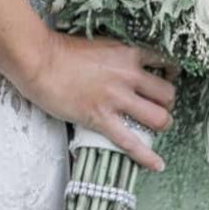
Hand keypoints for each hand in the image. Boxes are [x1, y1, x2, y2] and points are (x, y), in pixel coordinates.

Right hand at [19, 32, 176, 171]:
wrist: (39, 60)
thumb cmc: (61, 49)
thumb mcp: (98, 44)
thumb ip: (116, 55)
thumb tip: (123, 66)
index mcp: (127, 54)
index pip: (165, 64)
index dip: (169, 76)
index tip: (166, 81)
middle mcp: (128, 76)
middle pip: (167, 95)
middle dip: (167, 104)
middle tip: (158, 108)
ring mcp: (116, 99)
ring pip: (158, 118)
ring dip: (162, 125)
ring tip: (155, 129)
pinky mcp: (101, 119)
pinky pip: (131, 142)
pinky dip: (147, 156)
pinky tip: (157, 165)